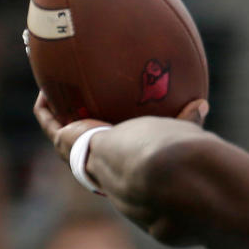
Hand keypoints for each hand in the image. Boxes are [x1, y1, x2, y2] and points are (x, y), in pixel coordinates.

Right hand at [32, 92, 208, 162]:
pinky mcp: (62, 140)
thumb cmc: (160, 154)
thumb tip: (203, 103)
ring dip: (57, 108)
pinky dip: (46, 101)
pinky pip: (47, 118)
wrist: (135, 166)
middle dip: (79, 122)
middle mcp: (97, 159)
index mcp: (122, 160)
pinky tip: (46, 82)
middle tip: (78, 102)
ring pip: (61, 127)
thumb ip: (186, 119)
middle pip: (84, 138)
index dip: (110, 138)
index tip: (112, 124)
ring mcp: (76, 151)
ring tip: (53, 87)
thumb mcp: (174, 132)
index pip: (114, 150)